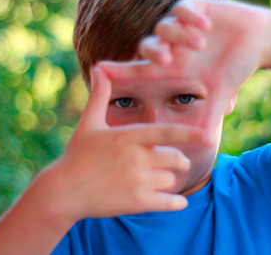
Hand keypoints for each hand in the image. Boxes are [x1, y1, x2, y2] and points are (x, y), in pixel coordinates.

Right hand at [40, 67, 208, 222]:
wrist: (61, 192)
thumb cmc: (76, 155)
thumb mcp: (88, 124)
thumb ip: (100, 96)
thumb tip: (98, 67)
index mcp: (129, 136)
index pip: (168, 132)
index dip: (191, 134)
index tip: (209, 136)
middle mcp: (137, 157)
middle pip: (176, 158)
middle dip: (179, 161)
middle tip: (174, 162)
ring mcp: (138, 181)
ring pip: (171, 180)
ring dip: (169, 181)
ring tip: (154, 181)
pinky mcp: (137, 203)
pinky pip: (169, 202)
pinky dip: (176, 203)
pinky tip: (177, 202)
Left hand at [100, 0, 270, 126]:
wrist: (257, 41)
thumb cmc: (233, 69)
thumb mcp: (219, 96)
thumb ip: (209, 117)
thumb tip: (207, 145)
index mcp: (172, 66)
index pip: (140, 69)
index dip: (120, 71)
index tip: (98, 70)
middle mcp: (172, 45)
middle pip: (149, 46)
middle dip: (153, 52)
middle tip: (165, 60)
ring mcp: (183, 25)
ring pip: (165, 26)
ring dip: (178, 36)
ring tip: (199, 45)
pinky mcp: (197, 7)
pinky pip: (184, 8)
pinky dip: (190, 17)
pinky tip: (205, 26)